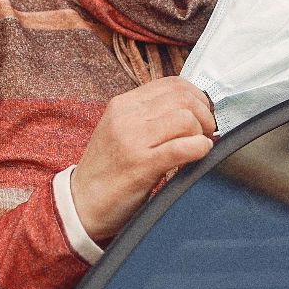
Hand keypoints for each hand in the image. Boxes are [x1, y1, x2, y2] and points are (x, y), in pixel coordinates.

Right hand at [69, 76, 215, 240]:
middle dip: (205, 115)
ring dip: (202, 134)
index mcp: (122, 104)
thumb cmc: (107, 171)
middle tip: (206, 134)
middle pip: (184, 98)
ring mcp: (132, 139)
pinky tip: (199, 155)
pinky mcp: (141, 164)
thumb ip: (150, 117)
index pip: (172, 84)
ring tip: (199, 148)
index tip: (203, 115)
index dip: (197, 97)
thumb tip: (192, 111)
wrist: (82, 204)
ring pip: (186, 119)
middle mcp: (126, 116)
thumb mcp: (122, 131)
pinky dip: (199, 149)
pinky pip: (182, 147)